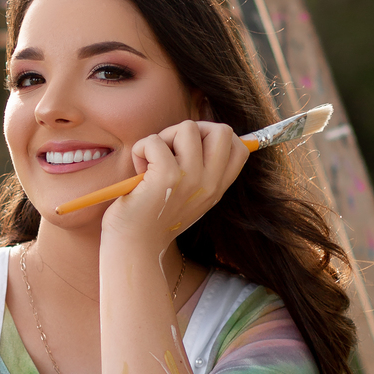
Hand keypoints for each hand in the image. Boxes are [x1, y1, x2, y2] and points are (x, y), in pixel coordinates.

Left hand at [102, 119, 248, 248]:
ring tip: (152, 162)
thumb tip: (201, 132)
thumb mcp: (189, 196)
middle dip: (192, 130)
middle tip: (172, 149)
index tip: (191, 150)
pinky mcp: (167, 176)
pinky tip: (139, 171)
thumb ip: (200, 171)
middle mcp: (210, 183)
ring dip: (163, 138)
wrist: (135, 247)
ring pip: (187, 127)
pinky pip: (155, 141)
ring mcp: (191, 179)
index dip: (214, 137)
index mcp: (217, 188)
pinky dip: (141, 149)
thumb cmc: (153, 217)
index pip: (239, 147)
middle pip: (223, 130)